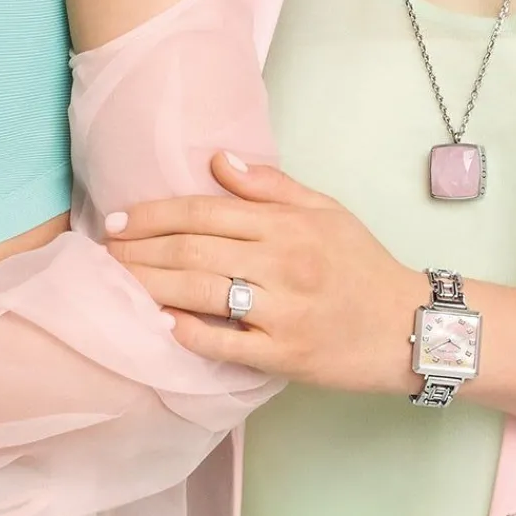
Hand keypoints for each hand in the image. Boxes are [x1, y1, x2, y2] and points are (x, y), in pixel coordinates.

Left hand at [105, 151, 426, 392]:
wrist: (411, 327)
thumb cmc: (362, 265)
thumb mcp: (325, 210)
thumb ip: (270, 186)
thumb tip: (217, 160)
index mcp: (287, 224)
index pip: (205, 211)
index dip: (154, 214)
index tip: (118, 220)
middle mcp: (282, 262)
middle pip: (194, 250)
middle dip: (140, 251)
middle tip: (104, 253)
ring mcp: (284, 309)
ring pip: (203, 292)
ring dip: (152, 286)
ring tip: (119, 283)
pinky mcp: (286, 354)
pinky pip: (228, 343)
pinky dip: (191, 333)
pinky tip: (162, 324)